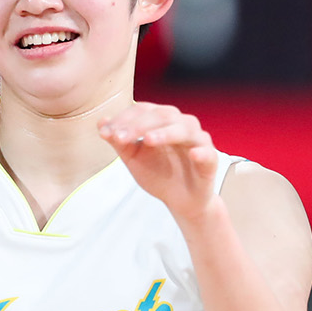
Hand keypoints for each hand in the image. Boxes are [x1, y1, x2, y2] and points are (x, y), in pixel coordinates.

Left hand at [99, 102, 221, 221]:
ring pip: (184, 129)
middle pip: (162, 115)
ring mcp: (198, 140)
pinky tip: (192, 154)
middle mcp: (181, 124)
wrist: (180, 200)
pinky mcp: (211, 159)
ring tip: (148, 140)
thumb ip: (119, 141)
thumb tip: (101, 124)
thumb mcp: (133, 158)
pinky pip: (207, 153)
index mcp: (162, 120)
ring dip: (165, 133)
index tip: (107, 132)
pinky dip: (200, 152)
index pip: (143, 110)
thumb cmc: (158, 173)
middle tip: (120, 137)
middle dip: (139, 125)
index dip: (124, 119)